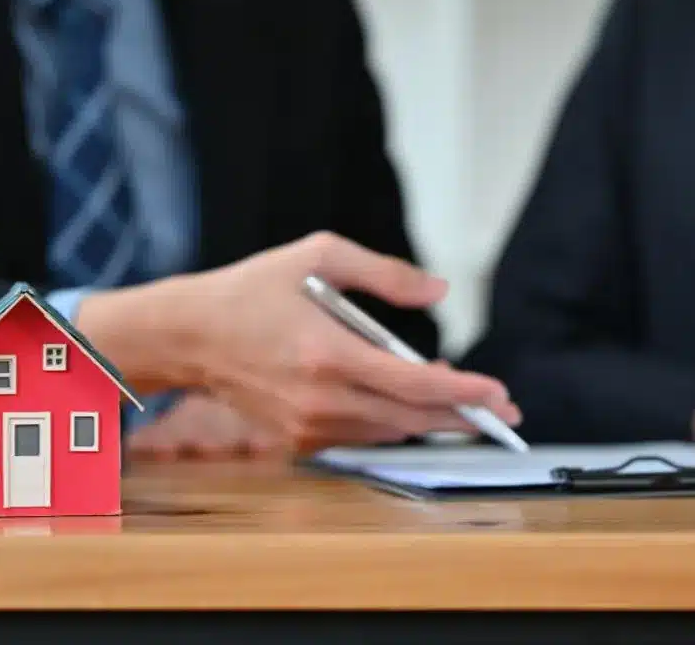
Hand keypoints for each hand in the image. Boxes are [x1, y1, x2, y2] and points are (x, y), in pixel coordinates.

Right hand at [78, 232, 520, 452]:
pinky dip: (393, 423)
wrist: (190, 336)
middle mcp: (320, 399)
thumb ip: (385, 273)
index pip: (412, 384)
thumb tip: (438, 290)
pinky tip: (414, 407)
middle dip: (463, 416)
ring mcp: (307, 425)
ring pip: (389, 432)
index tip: (498, 393)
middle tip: (504, 411)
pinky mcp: (298, 438)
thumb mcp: (319, 255)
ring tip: (466, 403)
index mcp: (327, 354)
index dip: (463, 391)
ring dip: (430, 420)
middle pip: (411, 419)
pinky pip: (362, 436)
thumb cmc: (253, 289)